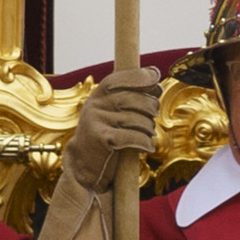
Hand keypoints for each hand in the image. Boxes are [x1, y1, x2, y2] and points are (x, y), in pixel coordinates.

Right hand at [67, 65, 168, 183]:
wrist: (84, 163)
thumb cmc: (105, 135)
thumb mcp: (112, 112)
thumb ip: (129, 96)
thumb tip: (156, 81)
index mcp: (98, 94)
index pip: (120, 78)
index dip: (141, 76)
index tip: (156, 79)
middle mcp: (95, 104)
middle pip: (133, 99)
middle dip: (151, 106)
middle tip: (155, 115)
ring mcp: (96, 120)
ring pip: (136, 119)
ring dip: (149, 128)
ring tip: (149, 134)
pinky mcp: (101, 138)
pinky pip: (133, 136)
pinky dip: (145, 143)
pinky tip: (147, 147)